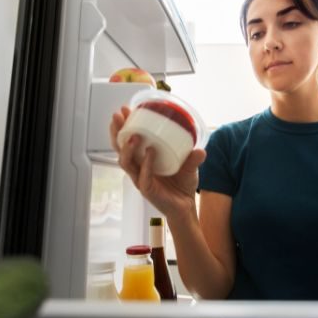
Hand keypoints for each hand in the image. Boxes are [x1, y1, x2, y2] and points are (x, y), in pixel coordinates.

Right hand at [109, 106, 206, 220]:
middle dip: (117, 132)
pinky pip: (143, 176)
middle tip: (119, 116)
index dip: (124, 126)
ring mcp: (140, 179)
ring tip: (133, 135)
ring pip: (126, 163)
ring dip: (127, 148)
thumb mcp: (189, 167)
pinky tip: (150, 152)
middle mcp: (138, 168)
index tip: (125, 110)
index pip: (128, 141)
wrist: (186, 207)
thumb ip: (193, 158)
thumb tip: (200, 149)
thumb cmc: (182, 185)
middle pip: (120, 149)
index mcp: (143, 159)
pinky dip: (146, 164)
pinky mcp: (147, 190)